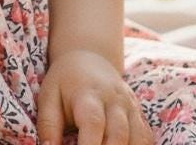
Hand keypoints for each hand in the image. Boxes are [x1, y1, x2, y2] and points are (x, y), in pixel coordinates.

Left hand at [36, 50, 153, 144]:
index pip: (93, 122)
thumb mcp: (49, 96)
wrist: (90, 58)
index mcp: (88, 94)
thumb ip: (48, 125)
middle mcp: (114, 100)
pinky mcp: (140, 115)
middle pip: (118, 135)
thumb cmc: (65, 82)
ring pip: (138, 138)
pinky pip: (147, 137)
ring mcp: (131, 107)